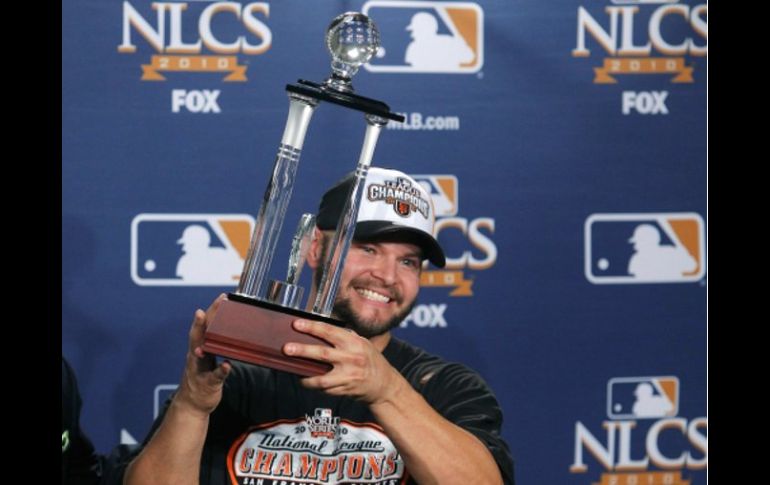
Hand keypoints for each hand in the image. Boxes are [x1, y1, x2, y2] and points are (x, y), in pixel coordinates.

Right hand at [175, 294, 231, 416]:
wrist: (192, 405)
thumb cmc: (202, 378)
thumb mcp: (206, 359)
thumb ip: (212, 345)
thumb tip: (227, 330)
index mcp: (198, 348)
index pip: (204, 326)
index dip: (211, 311)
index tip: (222, 297)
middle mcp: (196, 356)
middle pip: (201, 333)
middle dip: (209, 316)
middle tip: (220, 301)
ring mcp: (200, 369)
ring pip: (202, 352)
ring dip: (206, 339)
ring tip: (210, 330)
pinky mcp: (208, 384)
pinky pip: (215, 376)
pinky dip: (221, 370)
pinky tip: (228, 365)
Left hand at [283, 319, 405, 404]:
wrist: (384, 385)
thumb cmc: (372, 361)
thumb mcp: (363, 343)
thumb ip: (346, 337)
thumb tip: (322, 330)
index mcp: (355, 343)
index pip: (330, 332)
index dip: (312, 327)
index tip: (297, 324)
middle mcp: (351, 359)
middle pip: (322, 353)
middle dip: (303, 350)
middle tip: (287, 348)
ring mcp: (348, 376)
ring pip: (321, 377)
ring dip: (304, 374)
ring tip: (293, 369)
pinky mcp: (344, 390)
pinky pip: (324, 388)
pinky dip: (313, 384)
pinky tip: (305, 380)